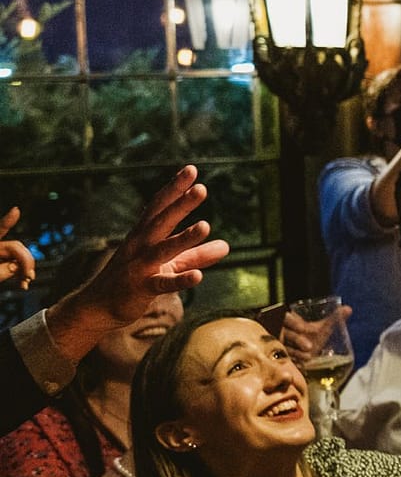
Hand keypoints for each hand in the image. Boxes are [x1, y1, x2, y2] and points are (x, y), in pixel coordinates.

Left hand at [0, 207, 32, 289]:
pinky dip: (20, 275)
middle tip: (29, 277)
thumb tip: (16, 266)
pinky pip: (14, 267)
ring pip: (17, 257)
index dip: (7, 222)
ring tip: (25, 283)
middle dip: (25, 260)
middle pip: (14, 246)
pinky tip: (23, 283)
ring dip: (25, 269)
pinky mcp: (0, 266)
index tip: (16, 211)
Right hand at [48, 166, 229, 357]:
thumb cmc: (134, 278)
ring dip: (184, 238)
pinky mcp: (141, 288)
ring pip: (163, 250)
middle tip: (201, 188)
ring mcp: (140, 266)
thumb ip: (196, 254)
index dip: (175, 188)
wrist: (98, 306)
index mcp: (144, 234)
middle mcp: (140, 245)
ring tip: (206, 226)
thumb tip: (226, 246)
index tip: (191, 170)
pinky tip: (198, 276)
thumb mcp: (168, 263)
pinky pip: (163, 284)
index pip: (160, 206)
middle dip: (180, 204)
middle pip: (161, 221)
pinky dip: (180, 280)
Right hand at [278, 303, 349, 364]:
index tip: (308, 329)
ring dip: (296, 353)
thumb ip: (333, 318)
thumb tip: (348, 309)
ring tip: (308, 357)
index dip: (295, 323)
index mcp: (288, 321)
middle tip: (310, 347)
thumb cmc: (310, 336)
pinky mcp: (279, 358)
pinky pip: (282, 360)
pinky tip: (301, 366)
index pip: (287, 318)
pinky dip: (292, 363)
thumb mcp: (320, 328)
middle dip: (297, 340)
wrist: (301, 351)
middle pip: (286, 334)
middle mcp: (281, 332)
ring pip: (284, 348)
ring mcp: (279, 346)